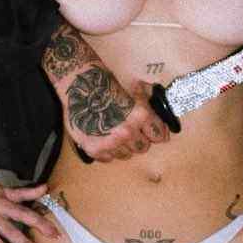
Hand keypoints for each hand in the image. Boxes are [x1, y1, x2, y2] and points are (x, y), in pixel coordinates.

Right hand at [42, 23, 167, 162]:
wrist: (80, 85)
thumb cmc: (106, 84)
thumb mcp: (135, 88)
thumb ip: (150, 103)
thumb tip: (162, 114)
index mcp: (140, 116)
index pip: (159, 136)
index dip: (155, 132)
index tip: (152, 131)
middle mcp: (127, 132)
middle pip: (142, 147)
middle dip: (139, 139)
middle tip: (130, 129)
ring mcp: (110, 142)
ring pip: (126, 155)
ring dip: (123, 146)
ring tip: (114, 131)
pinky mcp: (94, 149)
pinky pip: (109, 158)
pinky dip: (108, 150)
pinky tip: (103, 136)